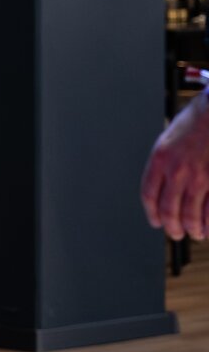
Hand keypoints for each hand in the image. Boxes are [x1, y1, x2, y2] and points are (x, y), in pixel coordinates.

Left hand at [141, 90, 208, 239]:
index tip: (155, 221)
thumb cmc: (197, 119)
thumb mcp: (170, 137)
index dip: (152, 213)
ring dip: (192, 229)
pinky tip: (208, 226)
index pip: (149, 195)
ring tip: (195, 233)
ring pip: (190, 216)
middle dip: (171, 227)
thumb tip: (164, 183)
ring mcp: (198, 178)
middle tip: (175, 233)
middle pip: (168, 210)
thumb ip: (166, 161)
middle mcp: (176, 170)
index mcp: (160, 158)